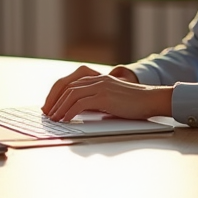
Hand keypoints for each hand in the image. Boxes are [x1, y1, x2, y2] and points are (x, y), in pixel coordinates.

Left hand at [42, 66, 167, 121]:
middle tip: (47, 113)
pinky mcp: (104, 96)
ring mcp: (100, 86)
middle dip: (53, 100)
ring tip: (54, 118)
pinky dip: (70, 111)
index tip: (49, 105)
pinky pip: (80, 103)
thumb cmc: (133, 103)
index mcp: (97, 78)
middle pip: (66, 86)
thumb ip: (95, 100)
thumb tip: (77, 111)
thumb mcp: (110, 98)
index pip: (69, 82)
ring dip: (59, 107)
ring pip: (71, 94)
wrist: (150, 99)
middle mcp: (96, 79)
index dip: (56, 93)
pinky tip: (66, 119)